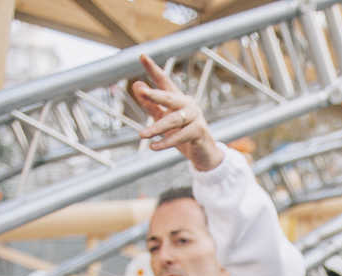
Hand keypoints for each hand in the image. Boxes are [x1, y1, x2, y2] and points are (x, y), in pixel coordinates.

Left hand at [130, 54, 223, 171]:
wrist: (204, 153)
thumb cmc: (182, 134)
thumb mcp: (163, 118)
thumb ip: (150, 104)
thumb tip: (137, 85)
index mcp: (177, 98)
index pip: (164, 81)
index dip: (153, 69)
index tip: (142, 56)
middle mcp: (187, 104)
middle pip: (169, 97)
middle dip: (155, 95)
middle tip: (142, 91)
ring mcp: (195, 117)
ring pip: (173, 120)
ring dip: (156, 128)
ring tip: (141, 135)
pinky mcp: (199, 132)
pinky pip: (181, 136)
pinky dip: (167, 142)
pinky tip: (154, 147)